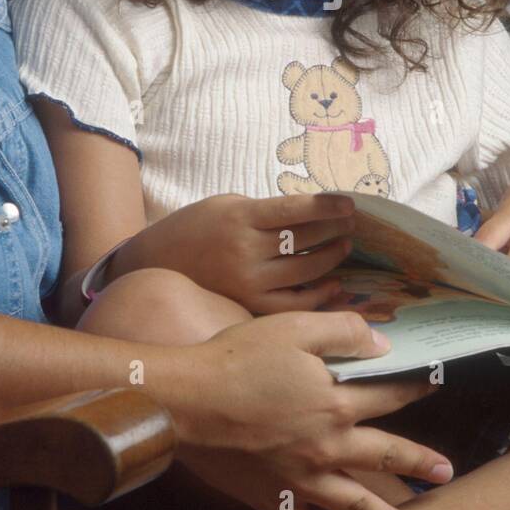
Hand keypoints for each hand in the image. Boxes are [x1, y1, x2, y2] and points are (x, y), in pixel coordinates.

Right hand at [132, 192, 356, 312]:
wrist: (157, 261)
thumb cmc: (197, 227)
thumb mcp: (227, 205)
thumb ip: (266, 211)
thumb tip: (313, 215)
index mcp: (241, 217)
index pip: (296, 209)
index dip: (328, 206)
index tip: (350, 204)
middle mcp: (245, 250)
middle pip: (305, 240)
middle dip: (335, 230)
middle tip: (351, 224)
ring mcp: (247, 282)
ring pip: (305, 272)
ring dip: (331, 258)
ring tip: (343, 246)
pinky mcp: (248, 304)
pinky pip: (293, 304)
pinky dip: (318, 295)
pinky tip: (332, 284)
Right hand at [163, 310, 447, 509]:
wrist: (185, 403)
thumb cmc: (237, 359)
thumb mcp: (295, 328)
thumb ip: (342, 332)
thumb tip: (381, 344)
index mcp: (336, 402)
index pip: (387, 395)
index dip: (413, 387)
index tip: (433, 385)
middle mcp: (327, 447)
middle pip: (384, 456)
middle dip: (418, 463)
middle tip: (445, 472)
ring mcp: (302, 480)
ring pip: (356, 505)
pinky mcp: (273, 501)